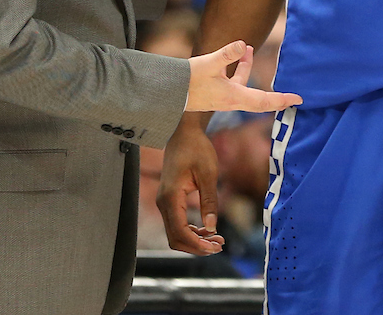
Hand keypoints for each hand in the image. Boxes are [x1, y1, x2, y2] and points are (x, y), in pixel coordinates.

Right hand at [157, 118, 224, 254]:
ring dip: (194, 241)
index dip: (197, 244)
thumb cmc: (196, 149)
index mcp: (171, 196)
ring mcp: (164, 202)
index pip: (179, 232)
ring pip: (175, 233)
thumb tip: (212, 228)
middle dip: (196, 247)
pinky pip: (176, 224)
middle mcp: (163, 202)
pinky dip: (190, 232)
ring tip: (217, 240)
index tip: (215, 247)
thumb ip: (209, 201)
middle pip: (175, 238)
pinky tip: (207, 230)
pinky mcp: (169, 200)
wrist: (183, 134)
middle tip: (219, 246)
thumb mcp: (208, 173)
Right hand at [186, 40, 300, 112]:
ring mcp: (222, 97)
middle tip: (291, 95)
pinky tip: (234, 54)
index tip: (298, 100)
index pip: (264, 101)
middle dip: (274, 93)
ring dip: (248, 68)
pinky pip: (231, 81)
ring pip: (242, 84)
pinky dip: (236, 68)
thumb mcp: (208, 63)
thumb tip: (243, 44)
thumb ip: (227, 53)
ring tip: (249, 48)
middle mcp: (231, 100)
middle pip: (259, 98)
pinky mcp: (214, 91)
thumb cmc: (188, 81)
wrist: (168, 93)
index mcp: (233, 97)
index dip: (282, 100)